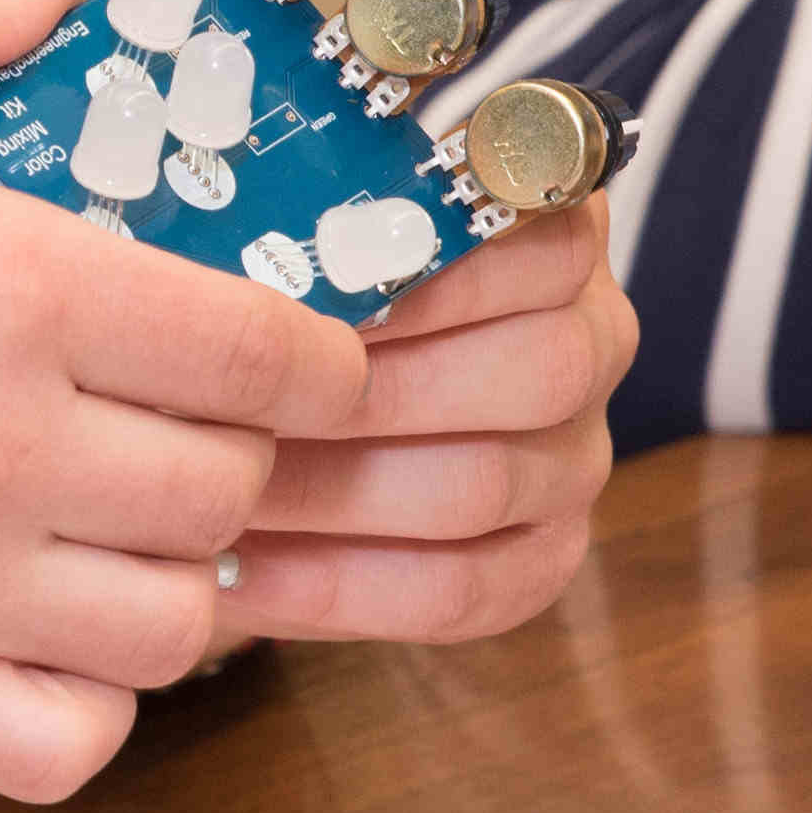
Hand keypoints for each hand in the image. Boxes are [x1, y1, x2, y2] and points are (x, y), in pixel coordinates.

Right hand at [0, 0, 367, 806]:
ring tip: (109, 520)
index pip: (269, 351)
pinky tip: (34, 631)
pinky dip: (82, 703)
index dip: (310, 348)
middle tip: (172, 412)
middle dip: (234, 448)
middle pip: (234, 488)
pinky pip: (63, 746)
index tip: (287, 340)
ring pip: (177, 629)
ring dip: (170, 574)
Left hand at [223, 196, 629, 642]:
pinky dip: (345, 589)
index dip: (429, 278)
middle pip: (536, 371)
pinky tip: (246, 574)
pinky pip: (468, 589)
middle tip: (242, 403)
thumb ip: (296, 223)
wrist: (262, 415)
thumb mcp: (284, 226)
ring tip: (222, 485)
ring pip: (487, 483)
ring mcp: (576, 453)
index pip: (544, 246)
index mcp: (548, 228)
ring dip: (337, 494)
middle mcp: (589, 337)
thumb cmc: (272, 295)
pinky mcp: (545, 552)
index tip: (307, 297)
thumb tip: (243, 244)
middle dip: (368, 393)